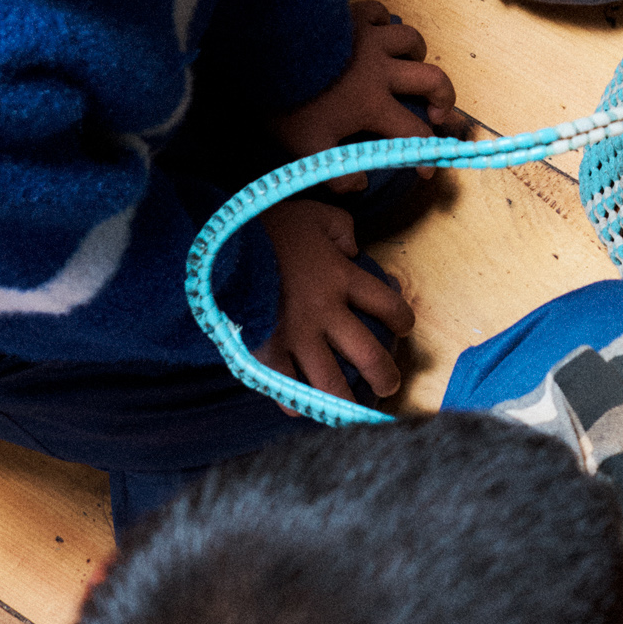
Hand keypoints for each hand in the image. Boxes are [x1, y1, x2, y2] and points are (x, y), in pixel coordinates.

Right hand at [259, 196, 408, 402]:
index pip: (389, 307)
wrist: (219, 242)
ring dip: (348, 401)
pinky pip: (287, 388)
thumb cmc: (270, 226)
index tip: (403, 327)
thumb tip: (354, 250)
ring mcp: (295, 337)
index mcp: (342, 278)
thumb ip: (343, 230)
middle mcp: (325, 314)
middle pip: (369, 356)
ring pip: (331, 384)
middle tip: (389, 384)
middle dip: (385, 376)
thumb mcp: (315, 215)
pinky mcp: (265, 351)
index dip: (403, 320)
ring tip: (354, 408)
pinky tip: (305, 407)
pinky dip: (298, 403)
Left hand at [276, 1, 458, 159]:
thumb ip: (338, 171)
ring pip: (411, 40)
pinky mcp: (353, 14)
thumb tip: (361, 185)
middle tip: (438, 111)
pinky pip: (380, 12)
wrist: (266, 49)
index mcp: (373, 103)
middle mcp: (382, 69)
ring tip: (410, 65)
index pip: (413, 133)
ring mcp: (370, 38)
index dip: (427, 153)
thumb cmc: (286, 100)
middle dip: (445, 97)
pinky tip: (379, 30)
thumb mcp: (307, 146)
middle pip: (432, 80)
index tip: (426, 168)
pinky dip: (385, 22)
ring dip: (418, 55)